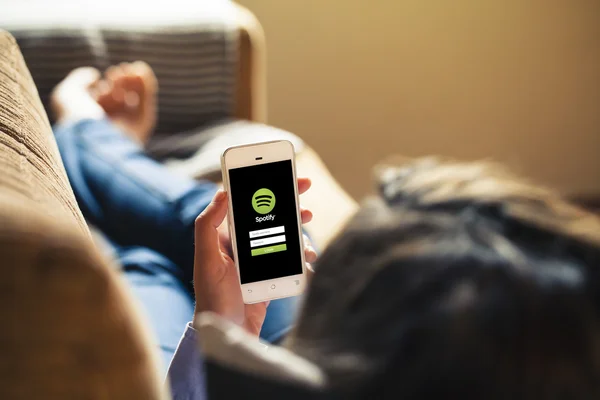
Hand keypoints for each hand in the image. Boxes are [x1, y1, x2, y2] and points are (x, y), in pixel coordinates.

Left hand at [193, 178, 316, 335]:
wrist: (228, 333)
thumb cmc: (211, 298)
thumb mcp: (205, 260)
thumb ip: (207, 226)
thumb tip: (221, 192)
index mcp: (225, 235)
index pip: (244, 201)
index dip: (261, 184)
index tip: (278, 171)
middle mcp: (242, 243)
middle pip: (269, 214)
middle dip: (288, 200)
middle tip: (304, 190)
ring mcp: (259, 258)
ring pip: (284, 233)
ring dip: (298, 228)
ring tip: (308, 229)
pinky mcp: (271, 273)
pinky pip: (290, 256)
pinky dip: (301, 253)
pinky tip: (308, 257)